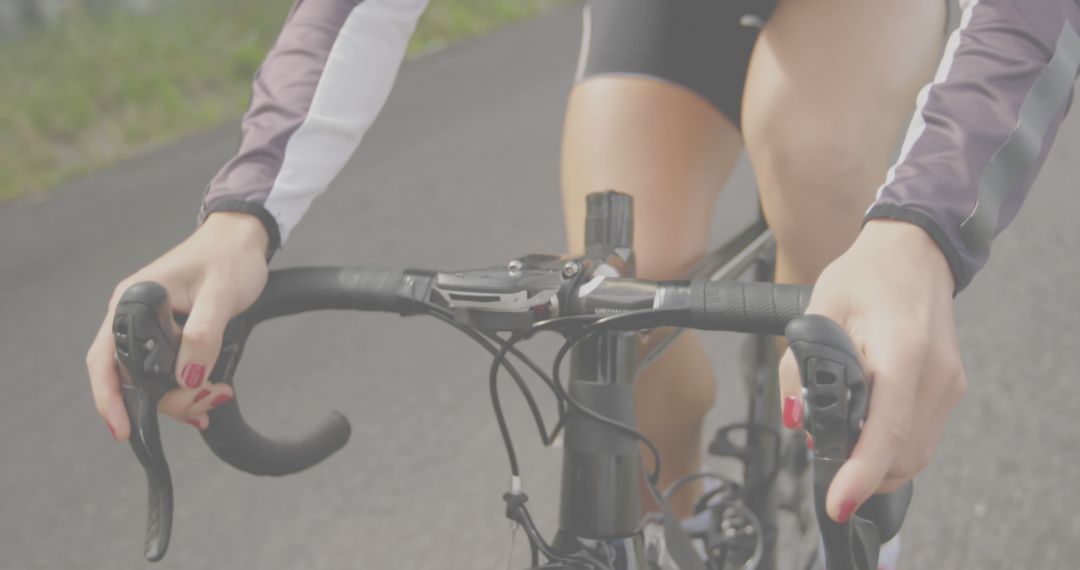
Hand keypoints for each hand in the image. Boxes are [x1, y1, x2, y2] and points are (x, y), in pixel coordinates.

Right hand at [86, 212, 269, 439]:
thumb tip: (188, 378)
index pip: (105, 359)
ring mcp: (148, 326)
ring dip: (182, 397)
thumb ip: (203, 336)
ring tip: (218, 394)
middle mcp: (132, 315)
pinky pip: (167, 372)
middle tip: (205, 403)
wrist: (242, 240)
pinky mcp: (168, 334)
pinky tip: (205, 397)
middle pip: (131, 378)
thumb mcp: (220, 296)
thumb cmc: (229, 257)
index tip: (123, 429)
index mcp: (132, 301)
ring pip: (152, 380)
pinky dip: (186, 389)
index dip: (110, 398)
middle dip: (167, 401)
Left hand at [778, 219, 966, 522]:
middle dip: (861, 472)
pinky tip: (864, 431)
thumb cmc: (865, 276)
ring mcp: (948, 384)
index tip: (838, 501)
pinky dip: (891, 447)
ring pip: (916, 454)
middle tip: (822, 458)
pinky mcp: (949, 388)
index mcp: (902, 351)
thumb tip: (795, 418)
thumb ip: (799, 367)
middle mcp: (934, 374)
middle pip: (902, 456)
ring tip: (840, 442)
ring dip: (877, 464)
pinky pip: (922, 437)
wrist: (913, 251)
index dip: (860, 473)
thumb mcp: (816, 310)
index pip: (886, 429)